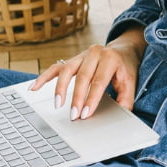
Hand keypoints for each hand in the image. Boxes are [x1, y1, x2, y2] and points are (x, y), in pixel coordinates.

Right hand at [29, 27, 144, 118]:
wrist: (122, 51)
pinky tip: (35, 88)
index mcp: (110, 58)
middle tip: (73, 116)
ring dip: (60, 88)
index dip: (91, 98)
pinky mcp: (72, 60)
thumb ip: (126, 99)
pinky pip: (55, 68)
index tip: (85, 114)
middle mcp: (94, 54)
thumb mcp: (131, 82)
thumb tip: (120, 116)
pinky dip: (44, 77)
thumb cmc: (125, 69)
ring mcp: (81, 55)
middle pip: (82, 77)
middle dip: (76, 98)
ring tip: (57, 105)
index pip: (99, 81)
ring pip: (67, 70)